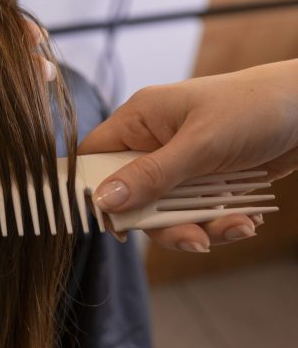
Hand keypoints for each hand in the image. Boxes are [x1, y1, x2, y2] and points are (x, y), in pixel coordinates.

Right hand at [78, 61, 297, 251]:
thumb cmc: (255, 108)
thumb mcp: (200, 145)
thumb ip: (152, 175)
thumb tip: (104, 200)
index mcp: (140, 119)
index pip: (95, 157)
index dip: (93, 191)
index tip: (110, 224)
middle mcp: (154, 141)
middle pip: (133, 196)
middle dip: (164, 223)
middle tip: (193, 240)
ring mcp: (181, 162)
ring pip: (167, 211)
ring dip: (200, 227)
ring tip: (237, 227)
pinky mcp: (205, 179)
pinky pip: (196, 212)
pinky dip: (220, 222)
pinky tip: (247, 218)